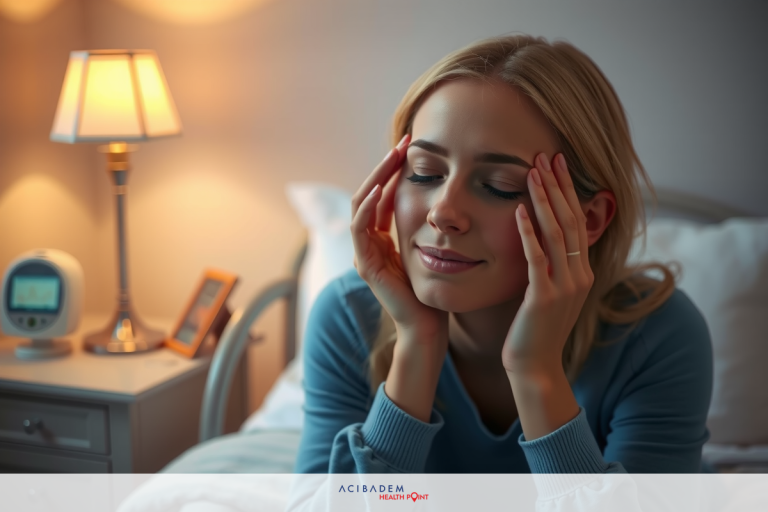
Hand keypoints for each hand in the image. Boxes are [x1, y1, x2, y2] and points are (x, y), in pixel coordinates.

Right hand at [350, 133, 448, 345]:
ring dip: (376, 177)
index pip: (381, 194)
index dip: (393, 168)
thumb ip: (429, 225)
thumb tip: (448, 194)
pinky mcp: (366, 265)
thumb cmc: (437, 290)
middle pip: (368, 193)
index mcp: (382, 238)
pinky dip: (368, 206)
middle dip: (385, 166)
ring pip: (360, 204)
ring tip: (394, 155)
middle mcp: (369, 243)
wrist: (430, 326)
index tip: (413, 145)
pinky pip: (360, 229)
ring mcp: (364, 254)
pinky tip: (383, 188)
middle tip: (404, 141)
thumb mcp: (434, 247)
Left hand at [501, 152, 593, 376]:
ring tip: (534, 172)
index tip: (556, 164)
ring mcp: (565, 286)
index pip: (578, 221)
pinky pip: (537, 256)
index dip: (567, 191)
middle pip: (571, 219)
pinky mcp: (544, 297)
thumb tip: (539, 234)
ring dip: (544, 199)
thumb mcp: (549, 291)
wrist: (535, 367)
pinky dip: (528, 231)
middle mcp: (580, 274)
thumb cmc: (535, 329)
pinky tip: (518, 209)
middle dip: (558, 186)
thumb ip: (550, 264)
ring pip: (557, 232)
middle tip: (547, 155)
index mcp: (582, 271)